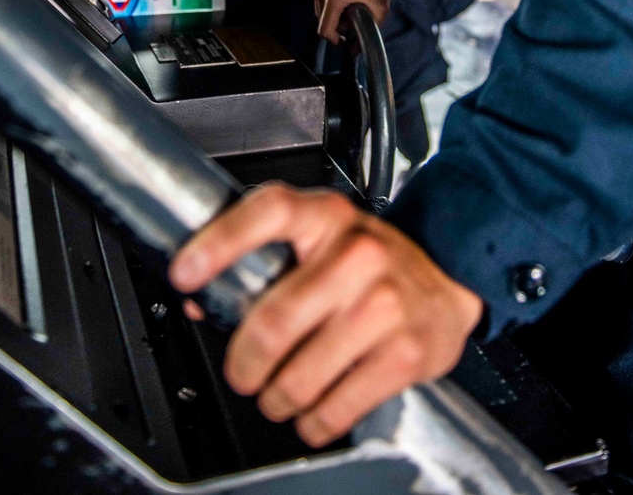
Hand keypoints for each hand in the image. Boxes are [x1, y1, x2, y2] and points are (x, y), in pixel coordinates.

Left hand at [169, 183, 482, 446]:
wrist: (448, 280)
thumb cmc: (371, 263)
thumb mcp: (322, 240)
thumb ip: (265, 261)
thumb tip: (199, 300)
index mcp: (327, 217)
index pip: (270, 211)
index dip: (221, 241)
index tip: (185, 272)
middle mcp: (358, 253)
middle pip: (275, 320)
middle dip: (244, 364)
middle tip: (243, 374)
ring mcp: (386, 303)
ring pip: (301, 376)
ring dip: (277, 399)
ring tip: (281, 394)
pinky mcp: (407, 351)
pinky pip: (337, 407)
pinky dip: (315, 422)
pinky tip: (315, 411)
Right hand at [312, 0, 391, 44]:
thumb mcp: (379, 13)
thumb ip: (366, 35)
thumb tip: (352, 51)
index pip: (324, 29)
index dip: (335, 39)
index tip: (345, 40)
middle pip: (321, 22)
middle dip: (336, 26)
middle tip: (353, 20)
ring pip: (319, 15)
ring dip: (333, 18)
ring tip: (349, 11)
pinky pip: (320, 5)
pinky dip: (330, 9)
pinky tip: (344, 4)